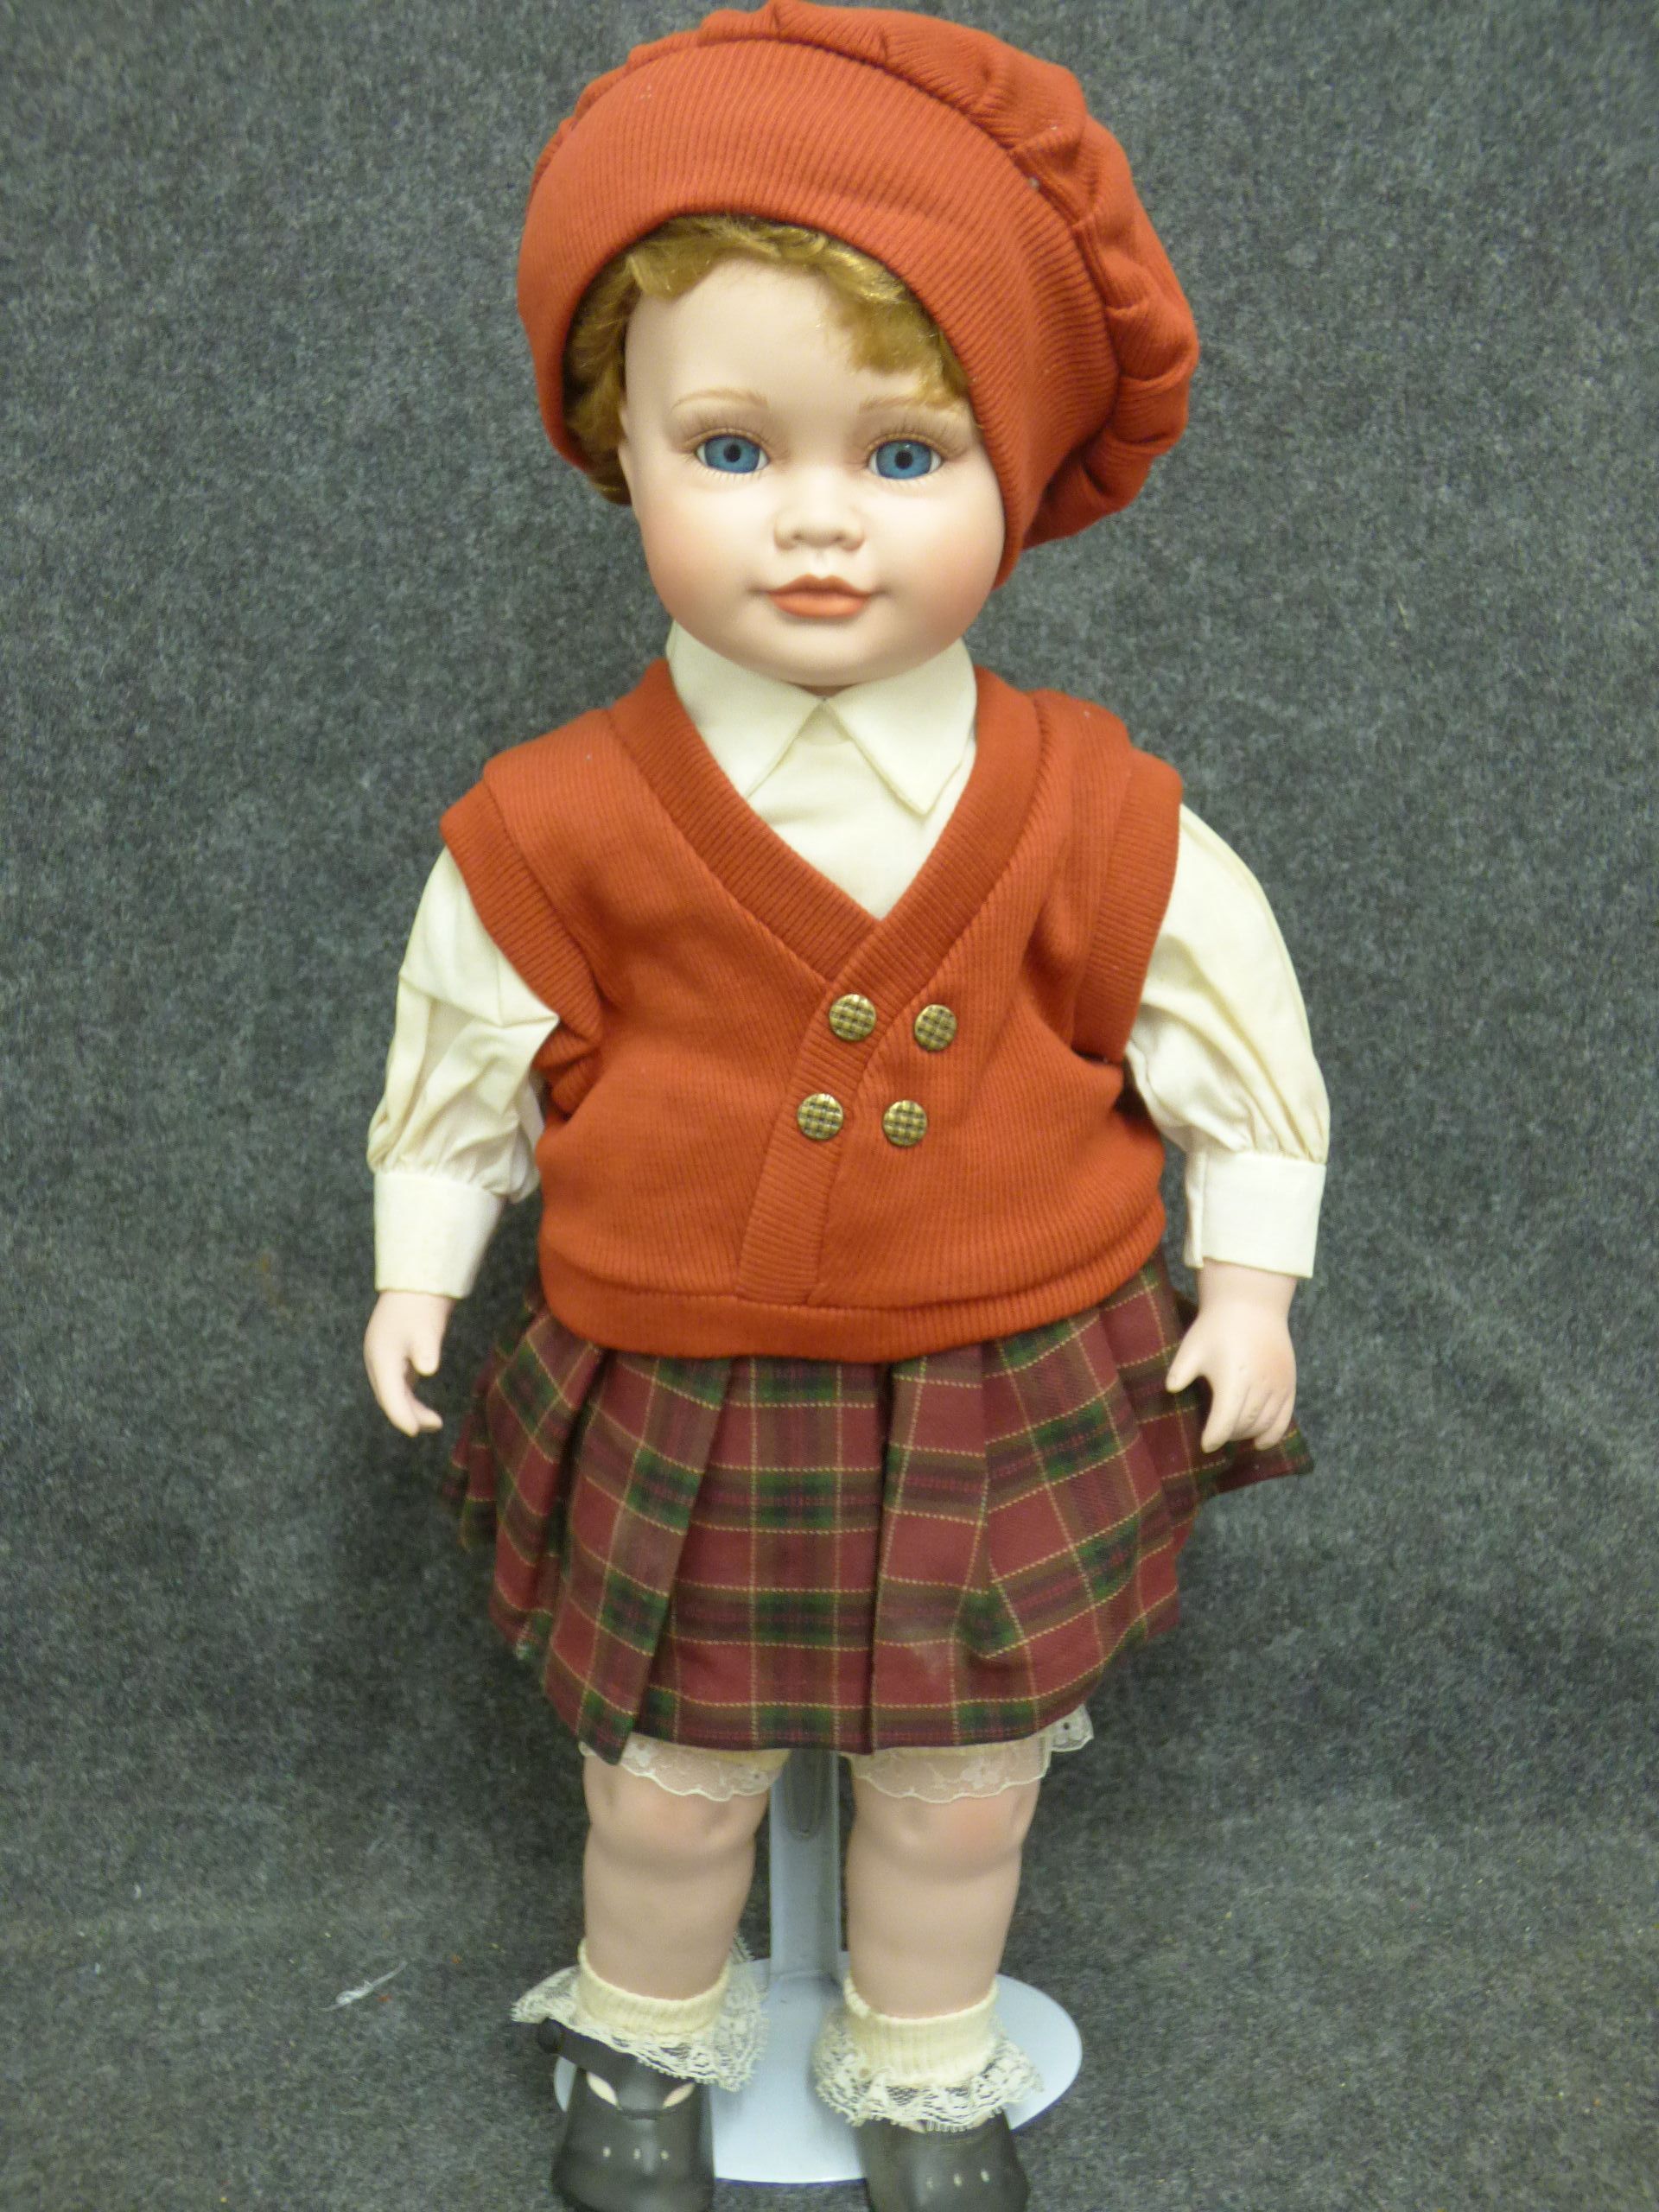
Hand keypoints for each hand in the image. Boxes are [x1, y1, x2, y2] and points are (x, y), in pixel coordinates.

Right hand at [363, 1289, 455, 1435]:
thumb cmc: (423, 1306)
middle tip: (435, 1425)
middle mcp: (377, 1360)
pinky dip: (408, 1396)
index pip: (389, 1396)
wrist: (417, 1281)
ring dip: (410, 1408)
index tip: (416, 1431)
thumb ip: (427, 1352)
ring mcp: (382, 1357)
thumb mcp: (427, 1329)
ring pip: (392, 1391)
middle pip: (388, 1397)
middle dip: (408, 1415)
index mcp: (381, 1357)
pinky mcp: (392, 1354)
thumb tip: (427, 1370)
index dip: (402, 1416)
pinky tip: (422, 1406)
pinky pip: (397, 1383)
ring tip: (434, 1422)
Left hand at [1164, 1261, 1297, 1452]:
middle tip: (1216, 1433)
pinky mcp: (1289, 1384)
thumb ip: (1180, 1372)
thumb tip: (1171, 1391)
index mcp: (1233, 1379)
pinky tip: (1259, 1442)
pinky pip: (1284, 1419)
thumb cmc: (1217, 1326)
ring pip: (1264, 1425)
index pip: (1224, 1423)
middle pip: (1244, 1426)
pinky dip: (1272, 1435)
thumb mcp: (1192, 1347)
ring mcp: (1278, 1386)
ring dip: (1247, 1434)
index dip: (1214, 1438)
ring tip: (1233, 1431)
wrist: (1252, 1304)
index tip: (1204, 1445)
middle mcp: (1259, 1386)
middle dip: (1228, 1435)